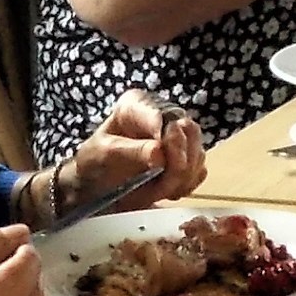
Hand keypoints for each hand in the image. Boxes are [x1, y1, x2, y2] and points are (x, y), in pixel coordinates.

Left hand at [71, 98, 205, 210]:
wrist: (97, 184)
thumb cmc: (96, 162)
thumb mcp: (106, 154)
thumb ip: (132, 152)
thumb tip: (160, 154)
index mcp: (137, 104)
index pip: (161, 116)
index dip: (166, 140)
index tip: (159, 163)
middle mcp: (162, 114)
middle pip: (189, 132)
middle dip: (178, 163)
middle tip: (163, 184)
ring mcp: (177, 136)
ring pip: (197, 153)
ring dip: (181, 178)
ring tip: (159, 191)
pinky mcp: (185, 156)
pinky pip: (199, 170)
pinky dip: (186, 185)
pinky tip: (168, 191)